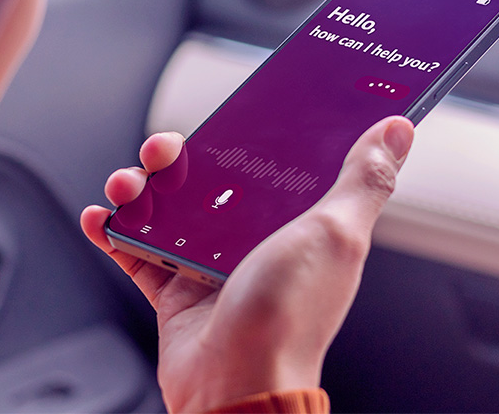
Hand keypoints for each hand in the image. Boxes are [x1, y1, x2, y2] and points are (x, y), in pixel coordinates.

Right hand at [81, 116, 413, 411]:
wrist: (236, 383)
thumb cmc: (289, 315)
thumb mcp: (336, 234)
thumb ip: (364, 179)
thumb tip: (397, 131)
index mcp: (292, 225)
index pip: (265, 166)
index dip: (243, 137)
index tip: (224, 115)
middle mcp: (249, 243)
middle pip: (206, 183)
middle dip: (175, 158)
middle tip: (162, 151)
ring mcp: (208, 266)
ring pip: (166, 211)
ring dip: (139, 190)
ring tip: (126, 185)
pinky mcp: (174, 291)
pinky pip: (136, 252)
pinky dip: (115, 233)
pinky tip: (102, 218)